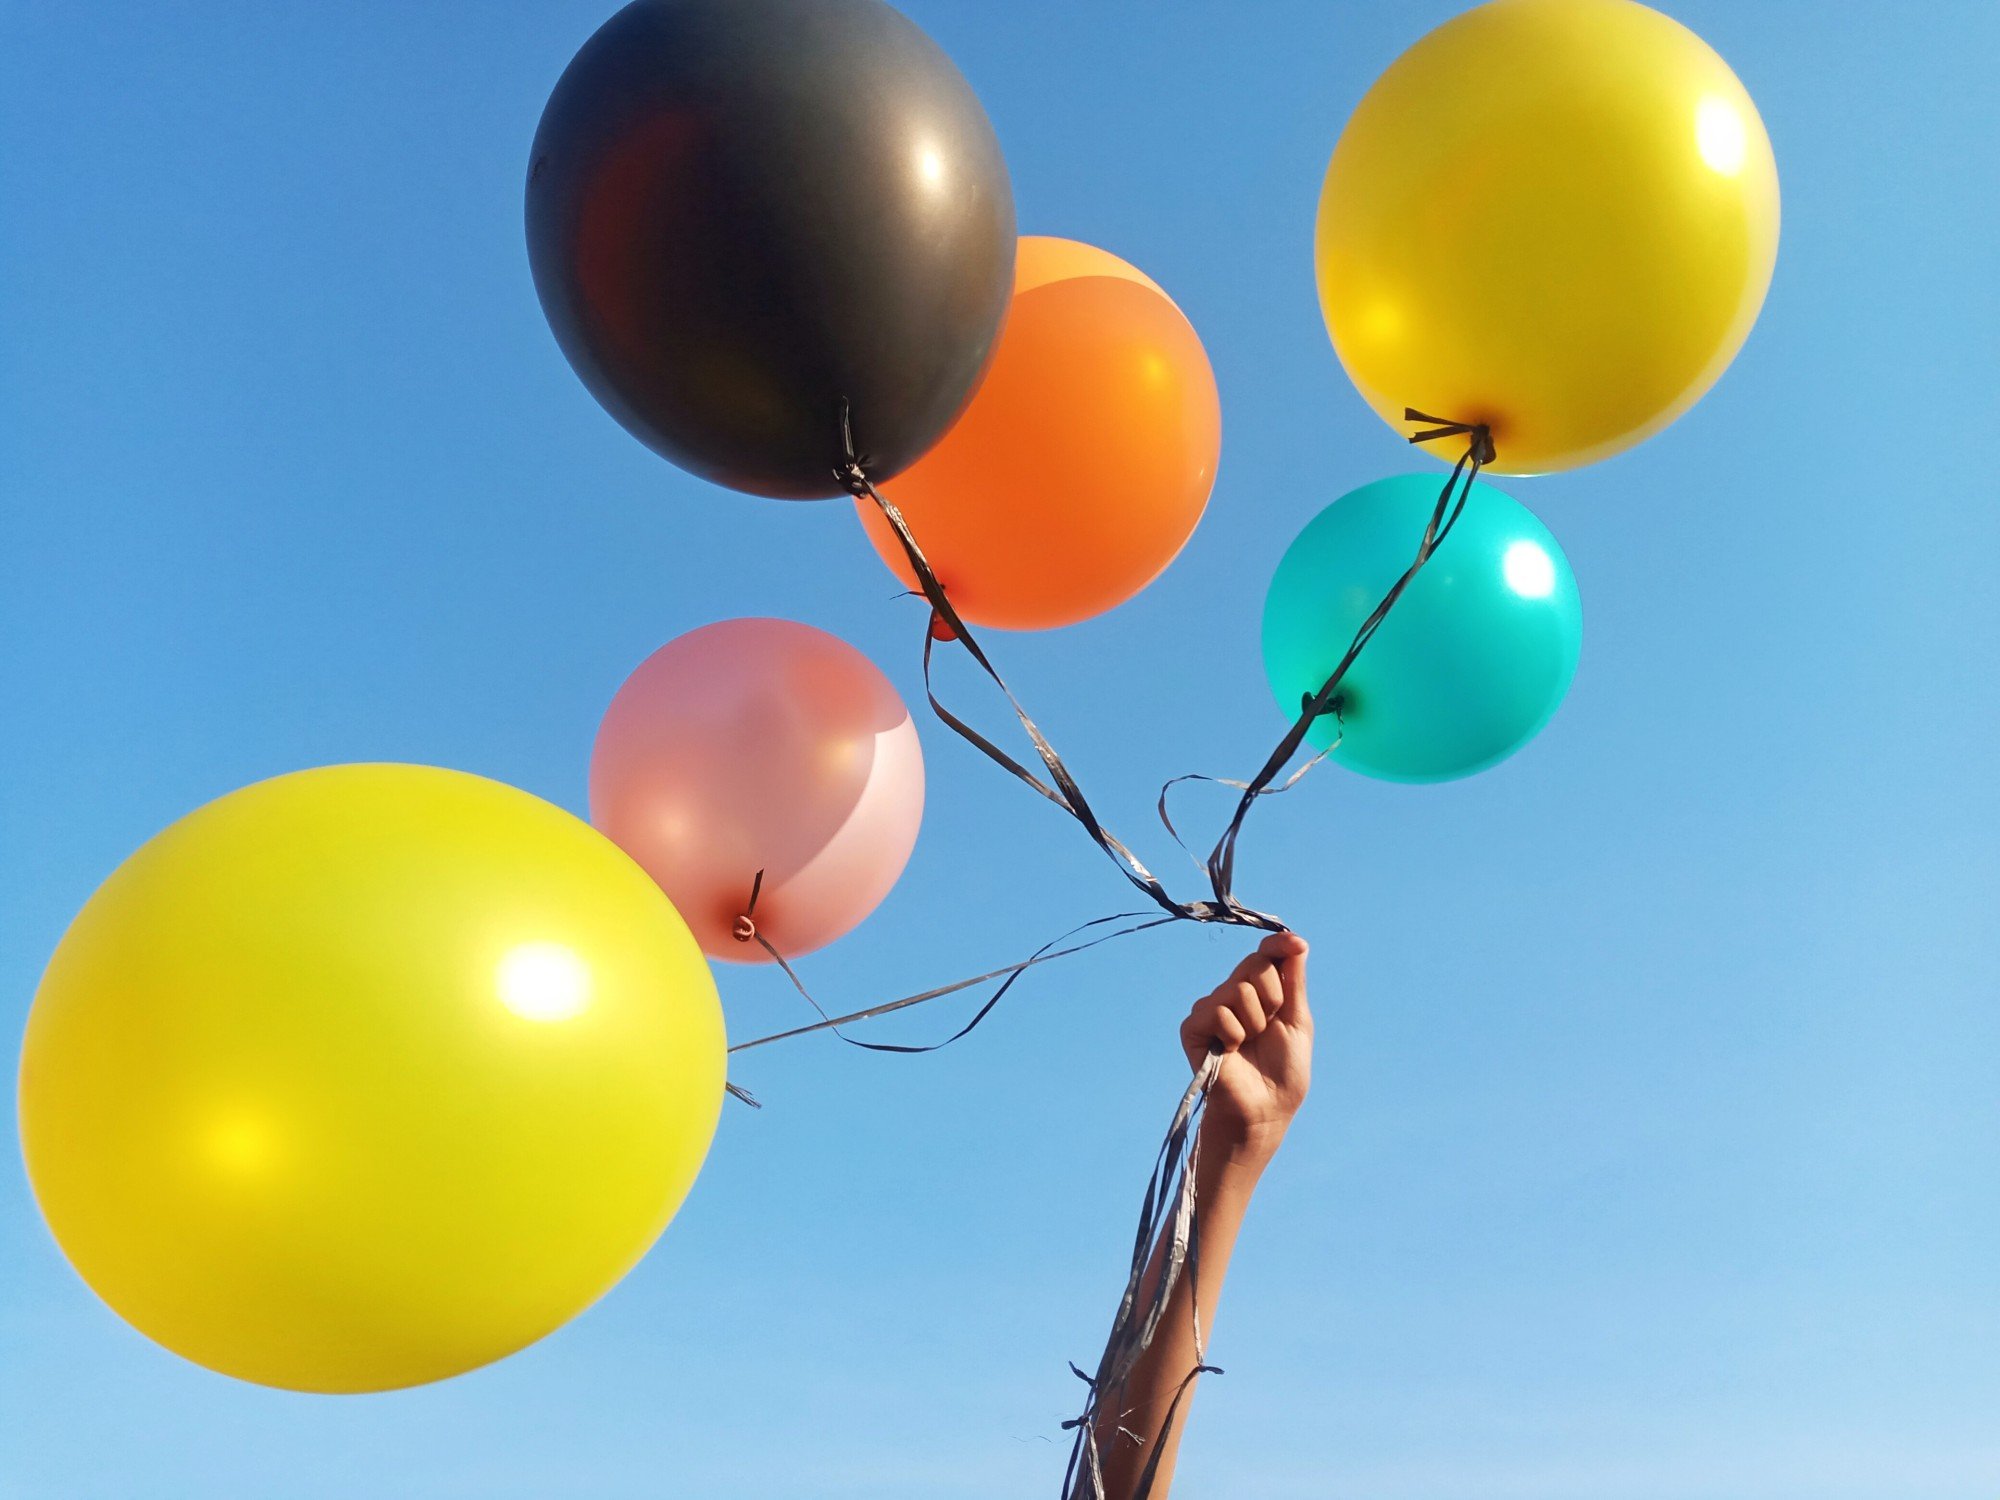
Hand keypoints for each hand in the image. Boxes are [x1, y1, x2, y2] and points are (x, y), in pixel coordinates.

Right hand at [1179, 933, 1311, 1171]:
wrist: (1265, 1108)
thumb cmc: (1284, 1070)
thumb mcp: (1297, 1019)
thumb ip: (1293, 980)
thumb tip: (1297, 940)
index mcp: (1259, 991)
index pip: (1265, 954)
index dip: (1278, 945)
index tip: (1294, 943)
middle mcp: (1232, 995)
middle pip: (1254, 964)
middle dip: (1272, 996)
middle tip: (1269, 1026)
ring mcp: (1210, 1010)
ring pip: (1237, 989)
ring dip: (1254, 1021)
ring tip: (1249, 1043)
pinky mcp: (1193, 1028)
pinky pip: (1218, 1011)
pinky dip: (1233, 1033)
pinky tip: (1230, 1051)